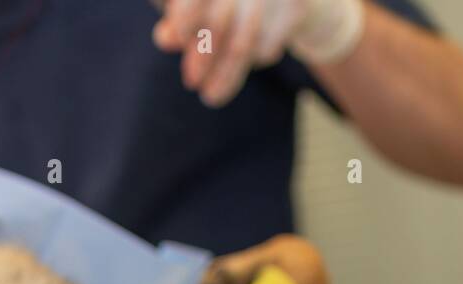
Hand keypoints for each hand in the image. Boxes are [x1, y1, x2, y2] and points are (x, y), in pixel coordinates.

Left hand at [151, 0, 363, 106]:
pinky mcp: (297, 9)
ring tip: (210, 96)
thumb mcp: (205, 7)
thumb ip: (182, 19)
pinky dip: (253, 60)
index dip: (186, 17)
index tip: (178, 40)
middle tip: (191, 83)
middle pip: (220, 21)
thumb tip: (165, 39)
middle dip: (203, 57)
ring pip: (245, 43)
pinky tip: (240, 67)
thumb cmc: (232, 2)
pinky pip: (267, 48)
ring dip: (226, 76)